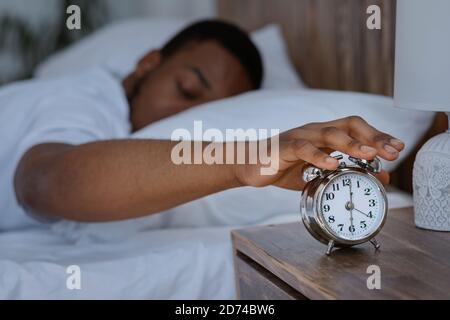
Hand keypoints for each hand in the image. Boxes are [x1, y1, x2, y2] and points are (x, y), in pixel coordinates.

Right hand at [234, 116, 403, 189]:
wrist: (250, 165)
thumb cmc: (284, 167)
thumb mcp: (317, 174)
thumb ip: (344, 173)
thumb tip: (379, 177)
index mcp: (324, 135)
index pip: (356, 127)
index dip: (378, 135)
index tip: (397, 147)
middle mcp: (314, 131)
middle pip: (348, 125)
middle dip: (372, 137)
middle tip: (391, 152)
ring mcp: (299, 136)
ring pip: (329, 134)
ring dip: (351, 144)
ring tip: (369, 155)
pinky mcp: (284, 147)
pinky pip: (303, 149)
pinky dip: (318, 157)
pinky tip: (331, 166)